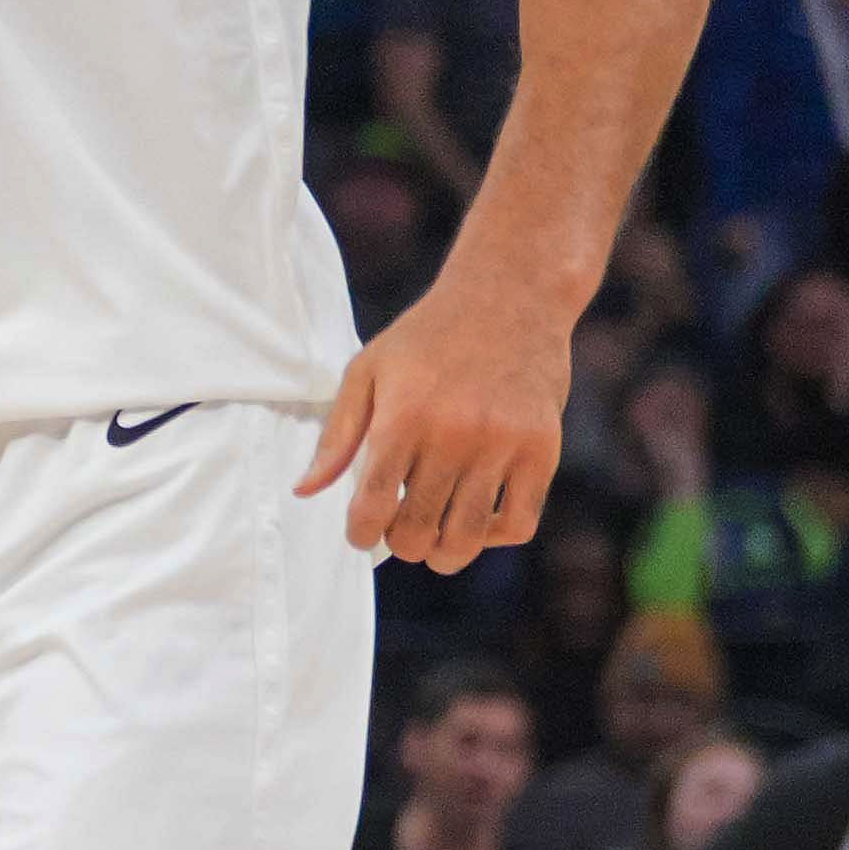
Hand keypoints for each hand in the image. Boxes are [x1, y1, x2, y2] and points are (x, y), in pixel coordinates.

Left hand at [300, 262, 573, 571]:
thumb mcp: (367, 371)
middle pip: (419, 529)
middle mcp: (454, 434)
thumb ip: (336, 436)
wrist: (510, 296)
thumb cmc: (427, 337)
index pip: (373, 506)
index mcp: (404, 417)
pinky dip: (493, 538)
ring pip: (467, 537)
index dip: (361, 534)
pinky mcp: (543, 448)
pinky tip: (477, 523)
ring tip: (435, 543)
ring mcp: (503, 444)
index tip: (362, 532)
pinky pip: (520, 522)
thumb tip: (305, 491)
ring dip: (444, 553)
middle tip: (400, 532)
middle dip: (402, 544)